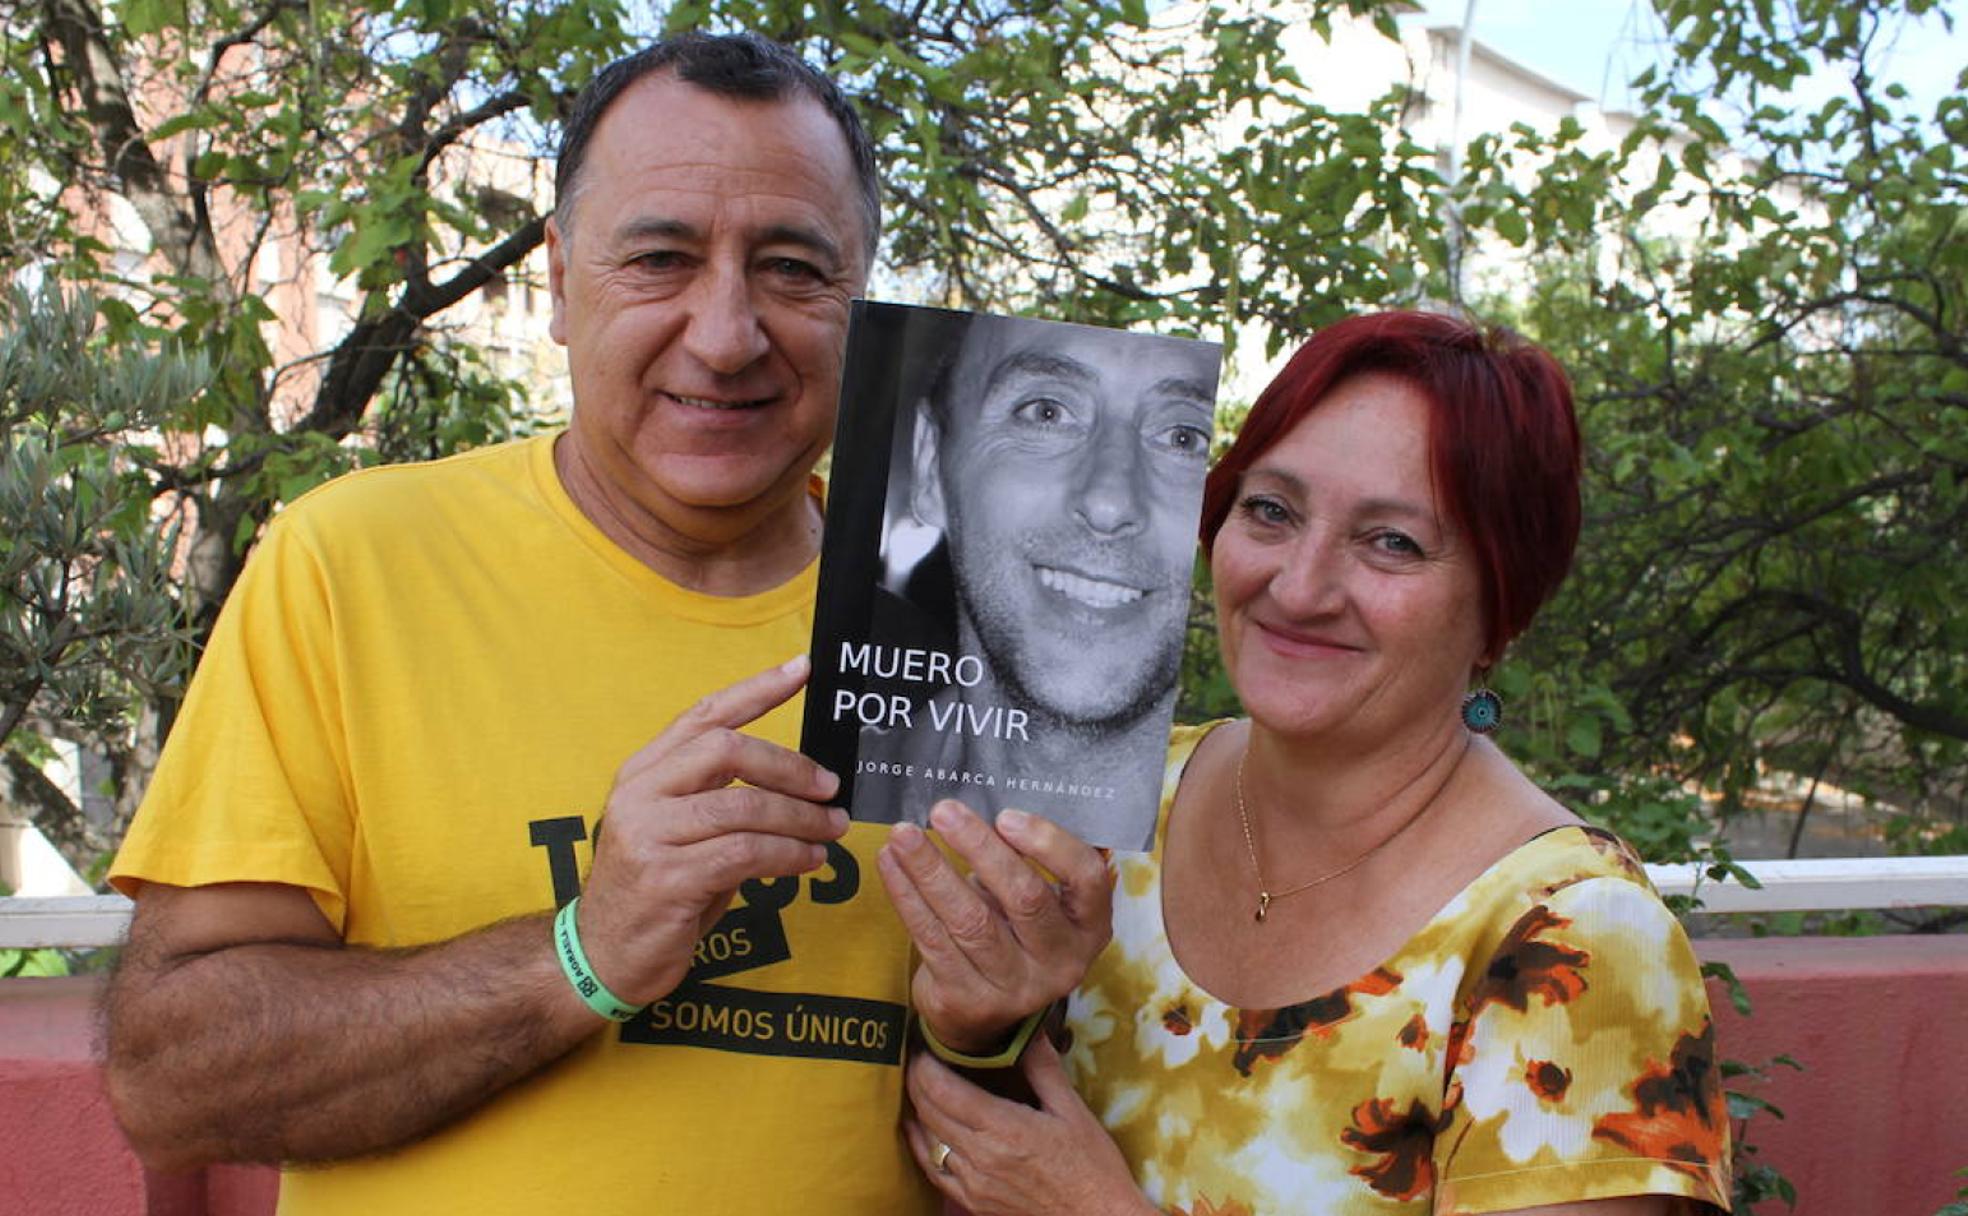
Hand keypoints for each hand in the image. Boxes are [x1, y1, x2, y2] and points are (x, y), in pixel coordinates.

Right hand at [576, 655, 845, 1005]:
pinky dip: (789, 855)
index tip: (803, 669)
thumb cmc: (654, 892)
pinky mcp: (667, 879)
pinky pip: (745, 853)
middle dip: (789, 766)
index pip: (704, 716)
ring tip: (831, 832)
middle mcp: (639, 795)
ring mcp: (648, 836)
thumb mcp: (677, 831)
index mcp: (642, 773)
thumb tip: (795, 780)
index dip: (756, 689)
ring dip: (800, 819)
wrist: (600, 957)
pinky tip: (810, 862)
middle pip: (726, 750)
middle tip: (829, 788)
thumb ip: (717, 798)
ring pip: (743, 807)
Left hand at [877, 799, 1110, 1052]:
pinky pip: (932, 939)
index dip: (1049, 844)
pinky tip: (891, 864)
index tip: (1005, 816)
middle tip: (943, 812)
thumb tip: (969, 814)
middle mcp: (1061, 961)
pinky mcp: (968, 999)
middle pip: (1025, 898)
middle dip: (980, 848)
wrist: (984, 1013)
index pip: (1086, 878)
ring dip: (932, 869)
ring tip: (903, 834)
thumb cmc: (1011, 934)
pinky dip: (907, 896)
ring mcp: (1015, 987)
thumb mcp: (1035, 902)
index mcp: (1088, 926)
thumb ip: (1019, 863)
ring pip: (970, 920)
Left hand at [904, 1034, 1150, 1215]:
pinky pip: (933, 1169)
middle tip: (919, 1057)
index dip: (925, 1064)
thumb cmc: (1092, 1166)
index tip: (923, 1044)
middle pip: (929, 1110)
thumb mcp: (1072, 1110)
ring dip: (918, 1108)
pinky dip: (921, 1144)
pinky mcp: (973, 1202)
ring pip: (927, 1139)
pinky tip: (920, 1128)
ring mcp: (973, 1183)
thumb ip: (1044, 1067)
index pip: (943, 1090)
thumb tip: (1029, 1029)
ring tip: (920, 1084)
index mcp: (1004, 1128)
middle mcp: (981, 1156)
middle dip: (917, 1079)